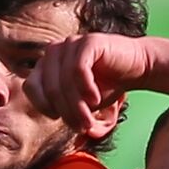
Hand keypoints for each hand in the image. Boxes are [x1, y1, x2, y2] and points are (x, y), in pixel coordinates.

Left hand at [25, 33, 150, 131]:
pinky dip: (85, 88)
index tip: (61, 119)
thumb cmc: (106, 87)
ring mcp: (71, 44)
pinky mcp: (89, 41)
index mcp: (46, 65)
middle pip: (48, 87)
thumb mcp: (82, 105)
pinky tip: (95, 99)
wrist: (137, 68)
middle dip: (65, 112)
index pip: (30, 87)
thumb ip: (66, 112)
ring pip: (63, 81)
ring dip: (76, 106)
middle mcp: (54, 51)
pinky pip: (78, 68)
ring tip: (89, 120)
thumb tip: (62, 124)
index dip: (44, 107)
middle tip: (81, 126)